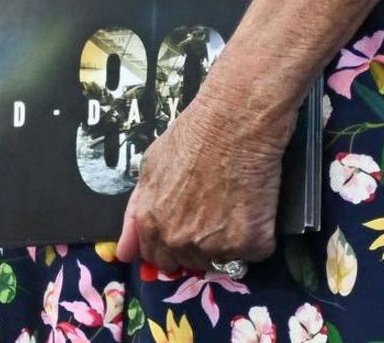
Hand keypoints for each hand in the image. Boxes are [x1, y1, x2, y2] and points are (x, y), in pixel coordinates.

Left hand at [115, 94, 282, 277]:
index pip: (157, 258)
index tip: (186, 230)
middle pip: (190, 261)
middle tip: (214, 213)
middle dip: (200, 245)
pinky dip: (258, 234)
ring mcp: (215, 246)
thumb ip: (136, 212)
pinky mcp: (250, 243)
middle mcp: (180, 242)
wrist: (234, 121)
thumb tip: (126, 253)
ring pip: (223, 260)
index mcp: (151, 224)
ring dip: (229, 242)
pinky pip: (256, 251)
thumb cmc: (192, 136)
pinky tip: (254, 206)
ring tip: (234, 205)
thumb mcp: (150, 167)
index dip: (171, 245)